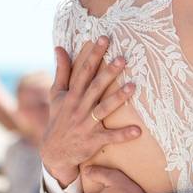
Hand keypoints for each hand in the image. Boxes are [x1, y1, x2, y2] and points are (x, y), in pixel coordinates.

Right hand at [41, 38, 140, 187]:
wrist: (54, 152)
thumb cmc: (59, 118)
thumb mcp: (57, 94)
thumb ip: (61, 71)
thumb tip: (59, 47)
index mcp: (71, 95)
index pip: (83, 71)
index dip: (93, 55)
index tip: (104, 39)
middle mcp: (79, 108)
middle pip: (95, 88)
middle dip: (108, 73)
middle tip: (122, 59)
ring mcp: (86, 124)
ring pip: (103, 109)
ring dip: (118, 98)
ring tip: (133, 87)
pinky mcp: (94, 140)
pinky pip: (110, 137)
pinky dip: (123, 135)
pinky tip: (138, 130)